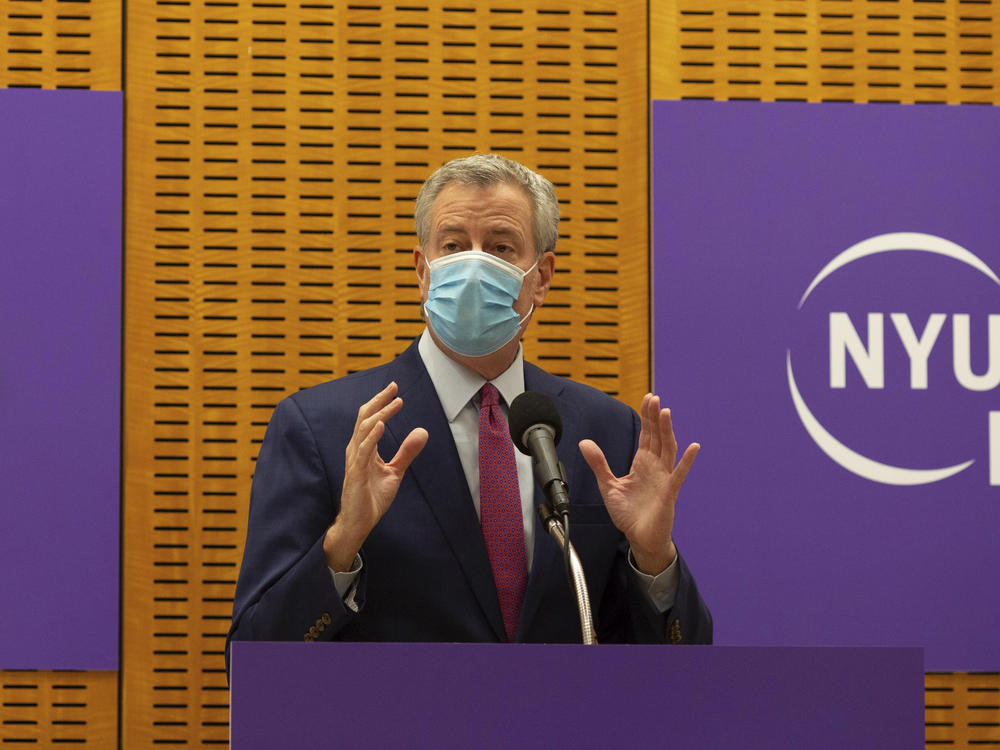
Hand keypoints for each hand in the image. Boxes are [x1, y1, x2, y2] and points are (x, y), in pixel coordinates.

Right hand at [324, 382, 427, 570]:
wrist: (359, 523)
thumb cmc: (372, 498)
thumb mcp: (395, 471)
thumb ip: (407, 452)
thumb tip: (422, 432)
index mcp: (364, 448)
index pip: (370, 418)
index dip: (381, 402)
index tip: (394, 388)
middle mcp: (356, 450)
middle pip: (365, 417)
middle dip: (379, 400)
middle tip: (394, 386)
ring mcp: (355, 461)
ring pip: (365, 429)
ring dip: (380, 414)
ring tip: (395, 402)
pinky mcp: (356, 473)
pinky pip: (363, 450)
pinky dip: (371, 435)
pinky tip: (381, 424)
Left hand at [578, 394, 698, 574]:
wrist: (639, 538)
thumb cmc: (628, 514)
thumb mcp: (608, 485)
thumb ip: (599, 464)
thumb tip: (585, 442)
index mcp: (642, 464)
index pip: (647, 435)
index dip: (647, 417)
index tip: (648, 398)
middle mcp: (655, 468)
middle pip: (658, 437)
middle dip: (656, 418)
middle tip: (654, 398)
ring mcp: (664, 479)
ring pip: (668, 450)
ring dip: (667, 431)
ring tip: (666, 412)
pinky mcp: (669, 493)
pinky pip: (679, 475)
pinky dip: (687, 461)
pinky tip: (693, 447)